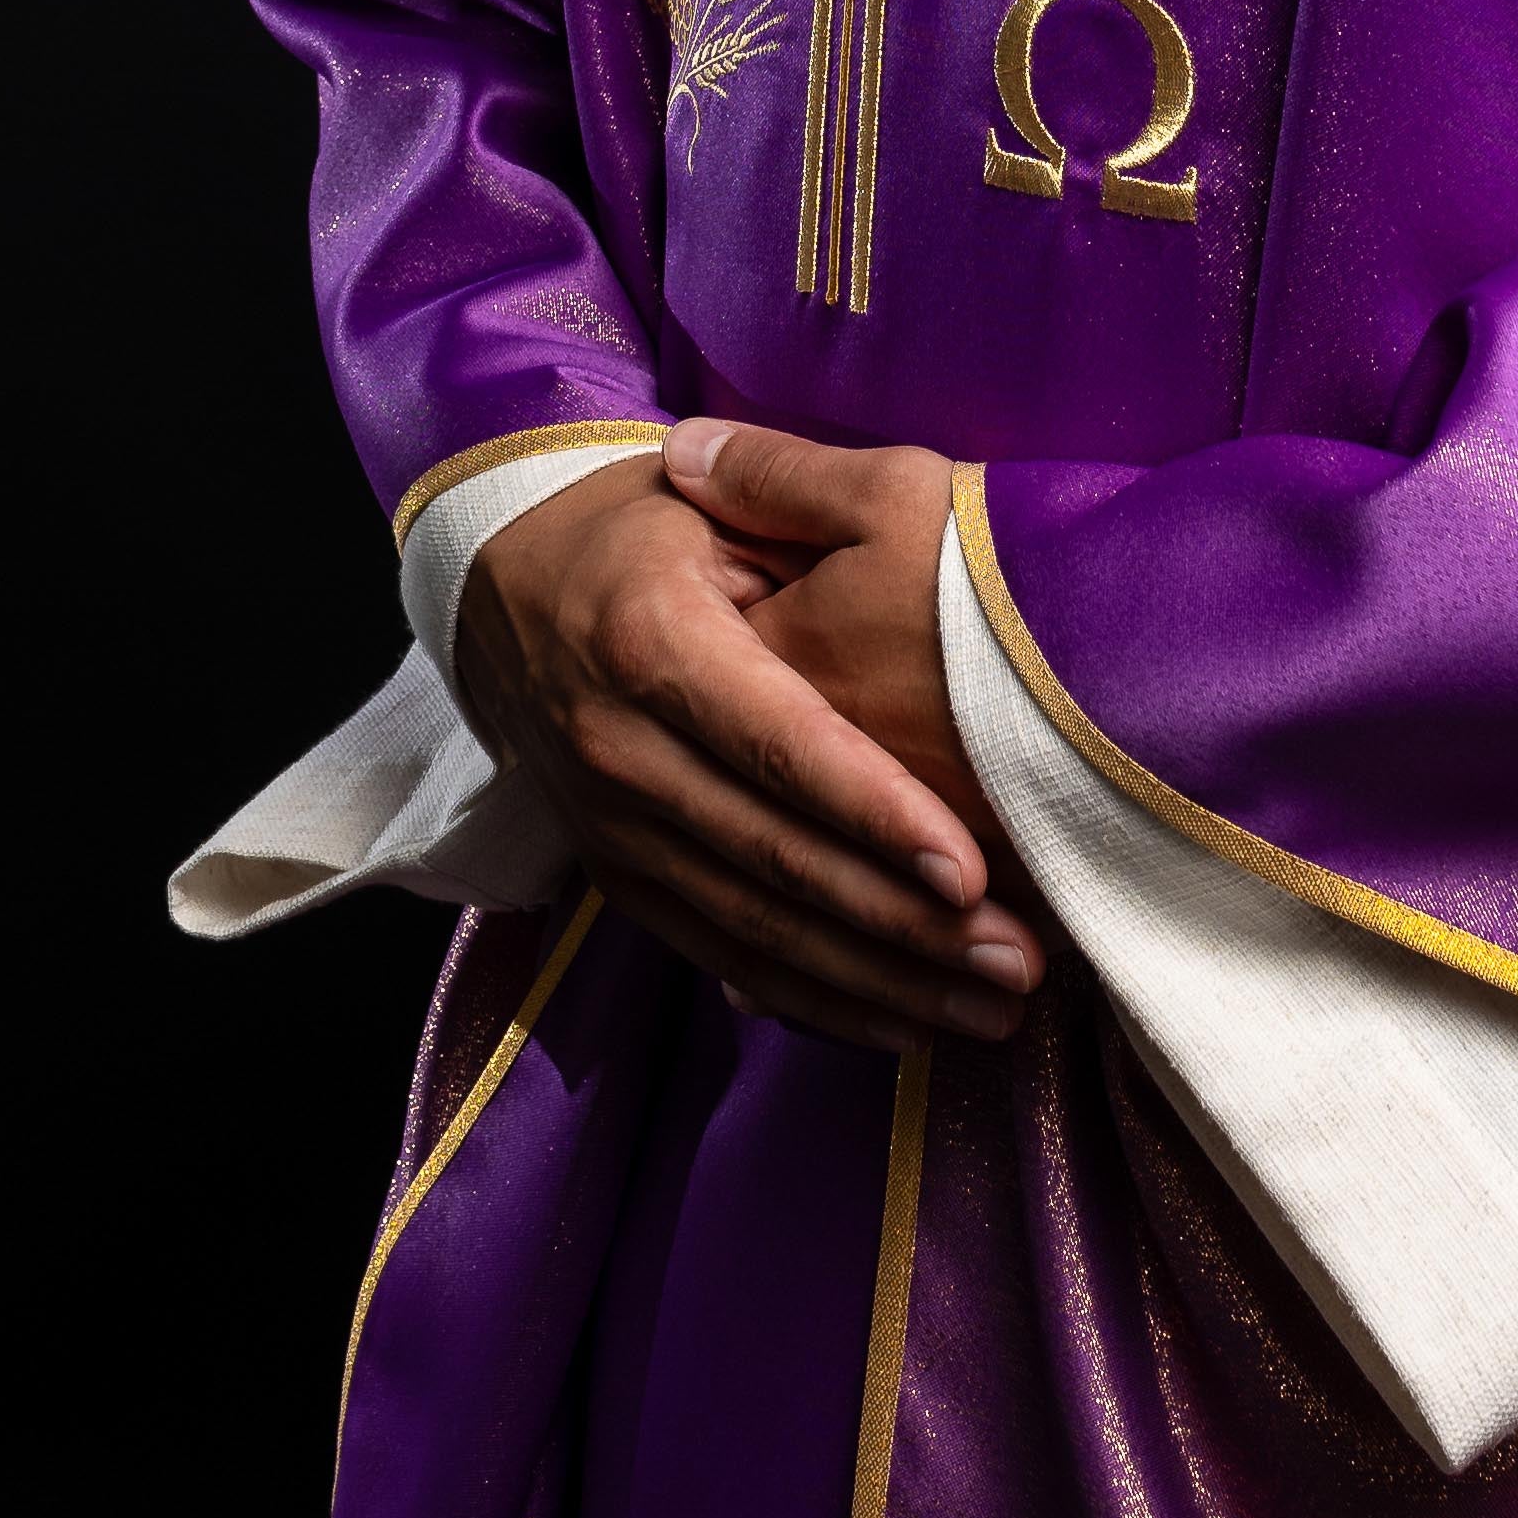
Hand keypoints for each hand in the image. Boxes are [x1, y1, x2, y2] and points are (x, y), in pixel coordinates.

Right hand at [447, 449, 1041, 1055]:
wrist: (499, 594)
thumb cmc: (635, 530)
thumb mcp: (700, 491)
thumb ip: (788, 500)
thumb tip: (895, 514)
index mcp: (651, 644)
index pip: (777, 744)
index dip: (872, 811)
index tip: (967, 870)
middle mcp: (622, 752)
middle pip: (775, 860)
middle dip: (904, 925)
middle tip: (1018, 963)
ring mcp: (613, 830)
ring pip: (755, 931)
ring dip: (878, 983)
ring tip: (991, 1011)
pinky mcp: (618, 879)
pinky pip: (720, 956)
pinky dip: (812, 1003)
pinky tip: (904, 1026)